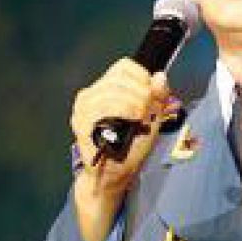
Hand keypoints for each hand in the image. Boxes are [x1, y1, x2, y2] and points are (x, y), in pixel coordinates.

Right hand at [70, 58, 169, 197]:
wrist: (116, 174)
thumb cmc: (132, 144)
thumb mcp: (152, 116)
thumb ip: (157, 96)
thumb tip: (160, 76)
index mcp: (105, 88)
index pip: (124, 67)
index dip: (143, 77)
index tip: (151, 95)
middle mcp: (90, 95)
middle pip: (120, 78)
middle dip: (141, 92)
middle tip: (148, 110)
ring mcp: (83, 110)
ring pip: (112, 91)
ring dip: (134, 103)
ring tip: (141, 117)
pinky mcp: (81, 125)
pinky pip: (103, 109)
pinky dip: (123, 112)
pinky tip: (131, 121)